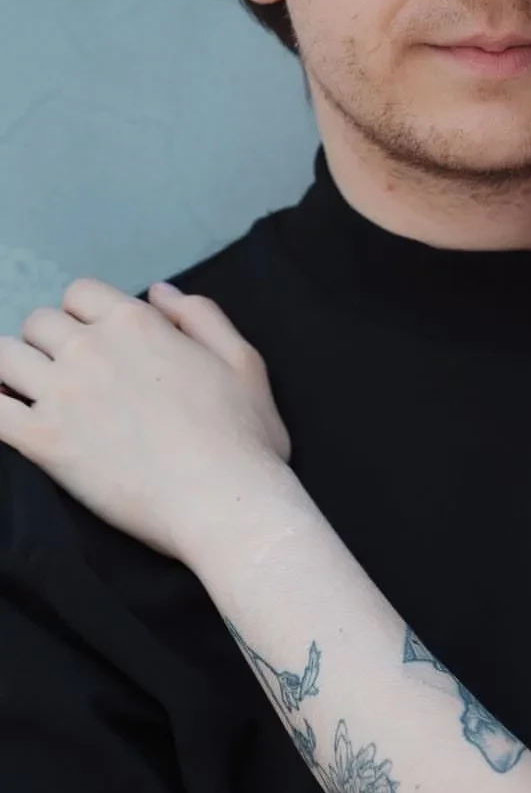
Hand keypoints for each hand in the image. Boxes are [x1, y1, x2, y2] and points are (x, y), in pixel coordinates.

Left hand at [0, 278, 291, 557]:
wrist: (225, 501)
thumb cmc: (244, 437)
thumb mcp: (244, 360)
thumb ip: (200, 315)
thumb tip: (158, 290)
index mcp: (137, 323)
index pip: (79, 293)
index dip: (85, 315)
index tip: (98, 342)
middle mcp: (90, 348)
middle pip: (38, 323)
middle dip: (50, 342)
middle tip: (71, 376)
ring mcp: (61, 394)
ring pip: (3, 358)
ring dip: (15, 371)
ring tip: (33, 396)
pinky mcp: (41, 441)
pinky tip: (6, 416)